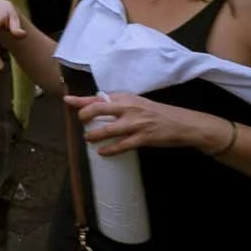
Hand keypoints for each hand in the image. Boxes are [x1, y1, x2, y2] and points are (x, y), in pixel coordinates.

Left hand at [68, 93, 226, 156]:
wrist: (184, 123)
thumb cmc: (157, 113)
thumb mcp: (138, 103)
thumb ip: (119, 104)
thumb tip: (97, 105)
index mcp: (127, 98)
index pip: (99, 97)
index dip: (81, 99)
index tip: (67, 100)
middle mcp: (129, 108)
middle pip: (98, 109)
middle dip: (84, 116)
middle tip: (81, 123)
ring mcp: (136, 123)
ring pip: (107, 129)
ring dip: (94, 136)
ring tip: (88, 139)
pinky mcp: (143, 138)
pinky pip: (121, 145)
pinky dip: (109, 149)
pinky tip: (102, 152)